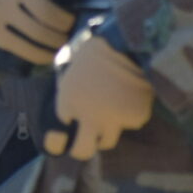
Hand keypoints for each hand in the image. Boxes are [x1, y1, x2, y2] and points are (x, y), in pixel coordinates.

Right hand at [0, 0, 75, 64]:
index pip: (45, 7)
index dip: (64, 18)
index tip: (73, 20)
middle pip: (40, 26)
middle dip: (60, 35)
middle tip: (71, 36)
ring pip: (31, 40)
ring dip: (52, 46)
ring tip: (62, 45)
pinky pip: (20, 48)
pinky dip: (38, 55)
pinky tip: (49, 54)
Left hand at [50, 31, 153, 160]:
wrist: (129, 42)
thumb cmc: (94, 46)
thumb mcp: (68, 61)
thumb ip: (64, 82)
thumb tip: (61, 89)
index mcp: (68, 102)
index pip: (56, 137)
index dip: (59, 135)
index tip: (62, 133)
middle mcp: (89, 117)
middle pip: (82, 151)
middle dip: (80, 149)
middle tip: (82, 143)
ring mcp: (114, 120)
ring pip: (107, 141)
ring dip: (104, 133)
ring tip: (106, 117)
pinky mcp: (136, 117)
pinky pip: (129, 122)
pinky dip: (127, 113)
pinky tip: (129, 96)